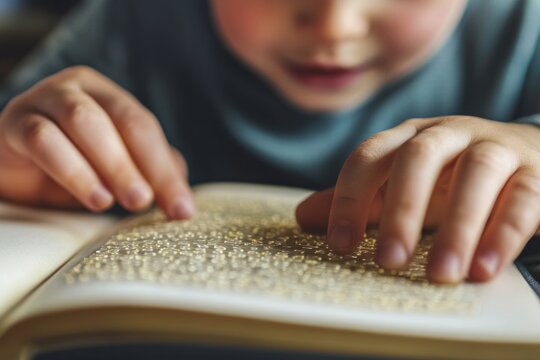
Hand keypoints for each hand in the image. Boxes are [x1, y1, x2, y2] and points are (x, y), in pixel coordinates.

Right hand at [0, 66, 193, 218]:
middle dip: (140, 165)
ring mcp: (44, 98)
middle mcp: (79, 89)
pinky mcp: (15, 121)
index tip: (183, 210)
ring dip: (108, 164)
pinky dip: (71, 169)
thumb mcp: (113, 170)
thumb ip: (148, 171)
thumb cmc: (70, 164)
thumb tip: (182, 192)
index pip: (145, 128)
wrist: (10, 166)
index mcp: (109, 96)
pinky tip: (93, 197)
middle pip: (122, 120)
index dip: (166, 170)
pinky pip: (44, 139)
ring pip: (84, 122)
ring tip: (116, 203)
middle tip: (147, 203)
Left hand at [296, 117, 539, 282]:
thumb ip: (360, 202)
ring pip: (476, 174)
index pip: (368, 158)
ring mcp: (495, 147)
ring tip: (441, 275)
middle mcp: (448, 133)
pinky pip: (523, 197)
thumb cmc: (451, 178)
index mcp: (408, 137)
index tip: (339, 246)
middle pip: (418, 158)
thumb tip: (302, 218)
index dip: (349, 199)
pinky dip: (504, 232)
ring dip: (458, 226)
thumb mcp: (403, 187)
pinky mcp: (536, 171)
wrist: (526, 157)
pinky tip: (484, 269)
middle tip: (389, 261)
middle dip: (401, 210)